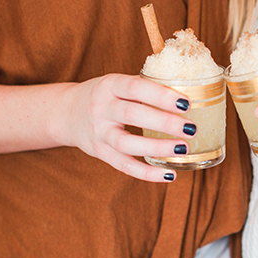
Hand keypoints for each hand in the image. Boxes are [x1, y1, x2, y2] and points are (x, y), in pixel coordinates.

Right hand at [61, 74, 196, 181]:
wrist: (67, 113)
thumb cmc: (105, 96)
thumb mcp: (118, 83)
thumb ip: (145, 87)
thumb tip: (188, 90)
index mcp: (109, 85)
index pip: (135, 88)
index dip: (160, 95)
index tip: (185, 103)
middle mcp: (101, 108)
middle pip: (132, 115)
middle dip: (164, 122)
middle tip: (191, 128)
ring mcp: (98, 132)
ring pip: (126, 143)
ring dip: (157, 147)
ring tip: (183, 149)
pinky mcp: (99, 152)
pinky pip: (123, 166)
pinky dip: (147, 173)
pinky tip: (169, 174)